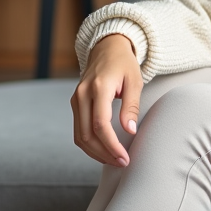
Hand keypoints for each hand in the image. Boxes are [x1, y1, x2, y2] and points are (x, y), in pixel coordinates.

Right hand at [70, 34, 142, 166]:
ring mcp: (76, 99)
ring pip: (80, 136)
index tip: (125, 157)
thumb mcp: (135, 81)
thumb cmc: (124, 64)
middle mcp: (82, 94)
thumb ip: (131, 107)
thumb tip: (130, 131)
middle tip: (122, 162)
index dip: (112, 145)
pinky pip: (79, 131)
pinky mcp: (75, 104)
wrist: (107, 48)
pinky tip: (104, 150)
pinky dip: (90, 144)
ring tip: (114, 160)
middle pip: (87, 135)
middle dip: (104, 153)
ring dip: (96, 152)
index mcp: (99, 87)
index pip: (101, 125)